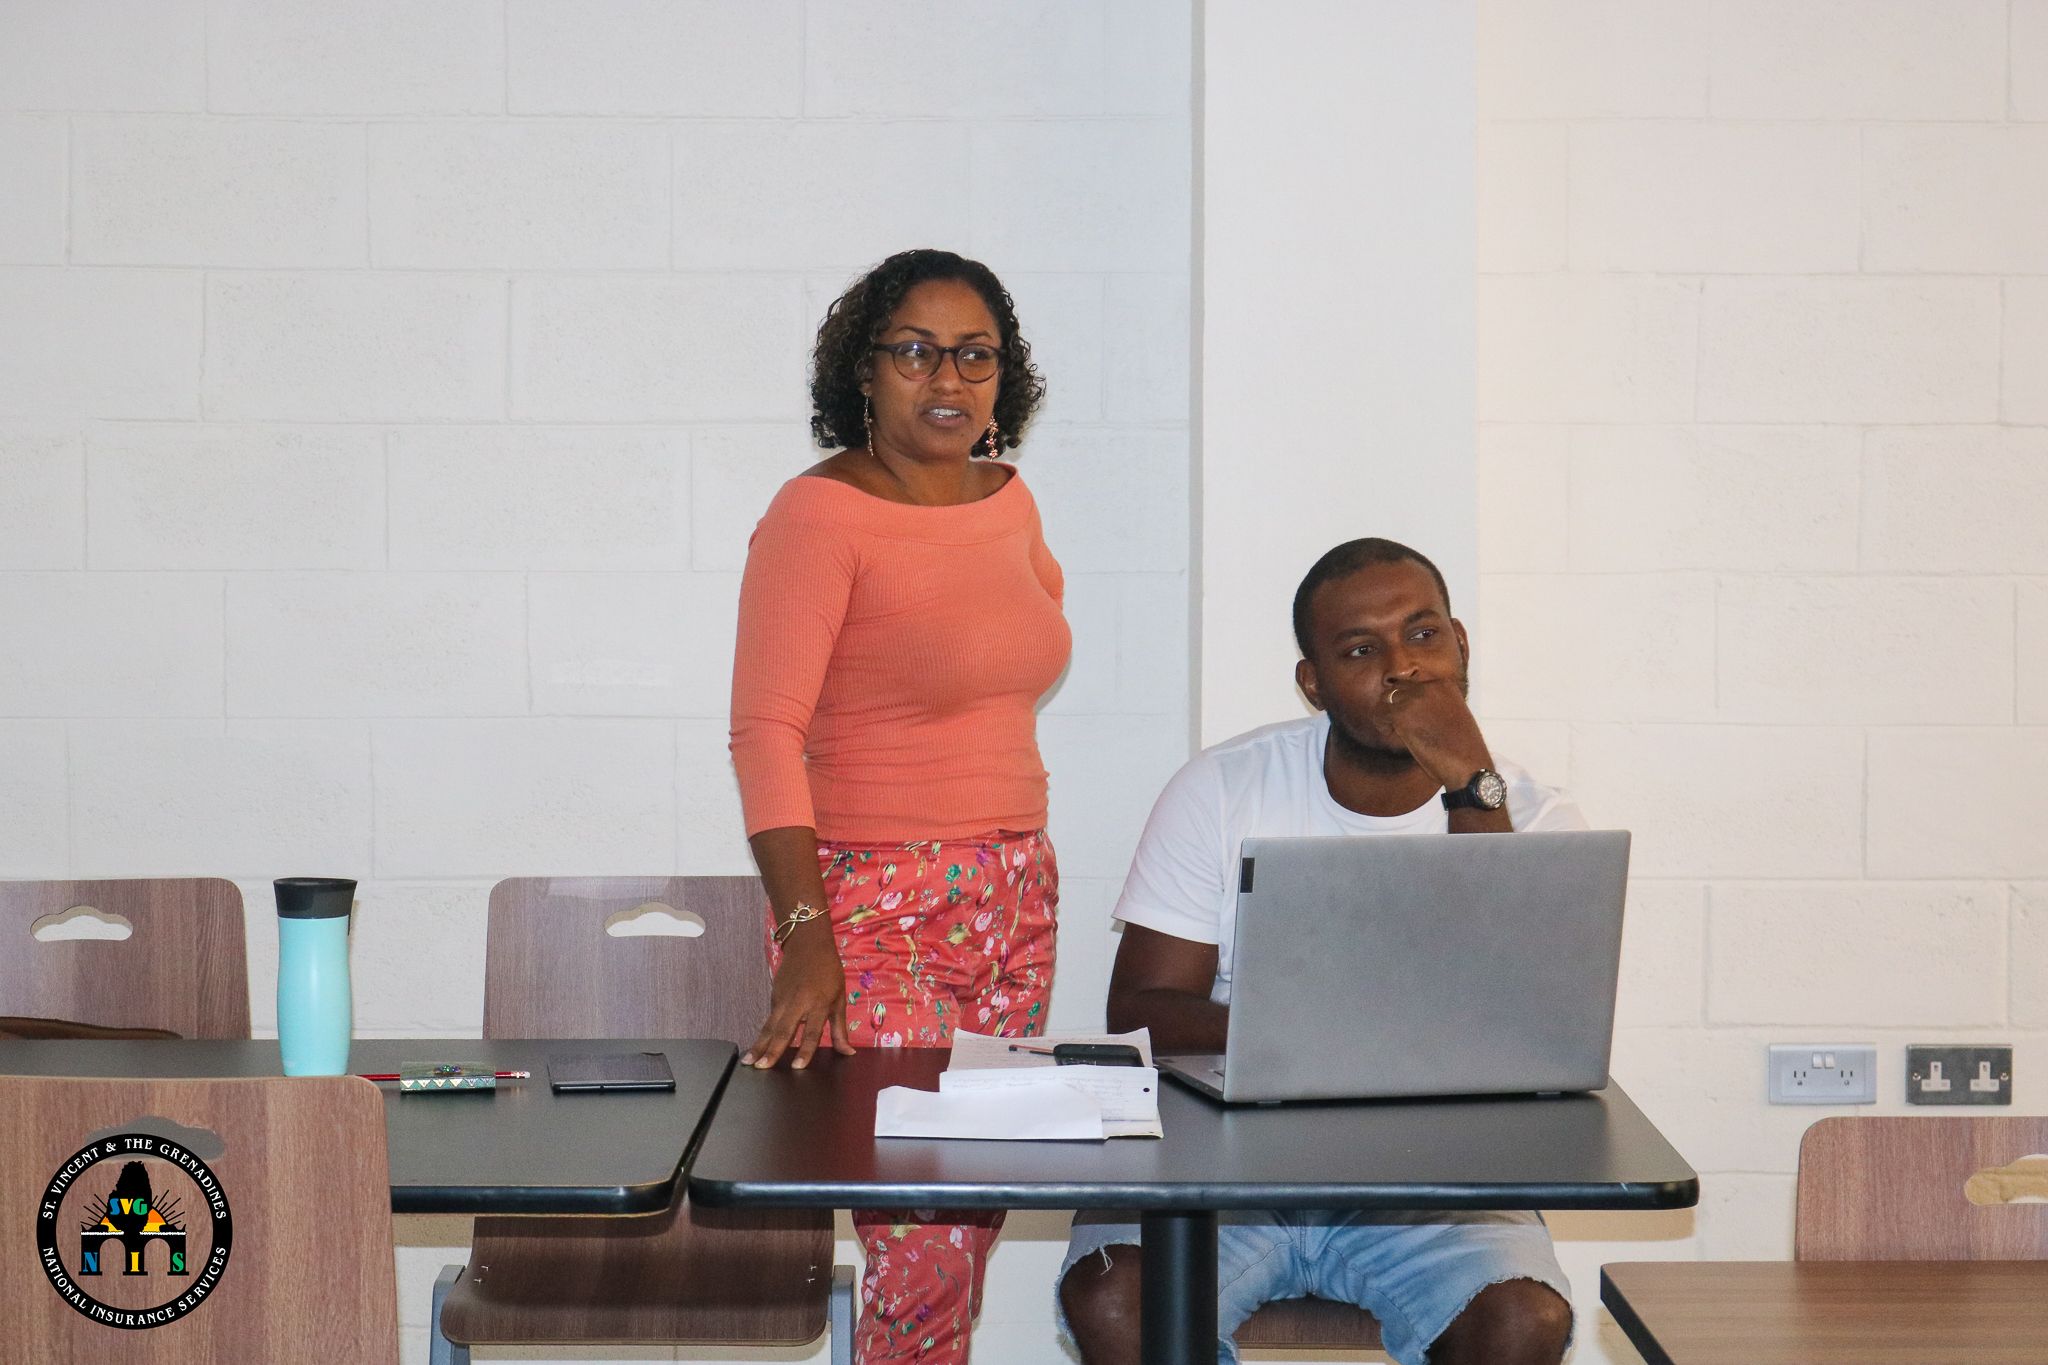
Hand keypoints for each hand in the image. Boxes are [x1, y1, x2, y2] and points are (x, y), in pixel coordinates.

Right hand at [742, 929, 855, 1069]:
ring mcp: (782, 999)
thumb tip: (848, 1053)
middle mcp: (798, 1003)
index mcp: (818, 1003)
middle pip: (783, 1030)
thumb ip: (840, 1029)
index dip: (806, 1050)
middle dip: (772, 1050)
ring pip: (769, 1026)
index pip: (811, 1031)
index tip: (798, 1067)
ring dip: (758, 1044)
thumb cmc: (829, 971)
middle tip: (762, 1068)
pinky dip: (762, 1034)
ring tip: (748, 1062)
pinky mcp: (773, 996)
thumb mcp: (839, 998)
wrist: (808, 944)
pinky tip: (755, 1048)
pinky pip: (769, 1018)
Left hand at [1373, 676, 1492, 791]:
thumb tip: (1413, 706)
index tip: (1412, 718)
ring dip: (1387, 715)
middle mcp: (1430, 686)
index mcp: (1445, 684)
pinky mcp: (1402, 713)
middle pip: (1399, 688)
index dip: (1408, 700)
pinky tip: (1393, 735)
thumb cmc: (1462, 748)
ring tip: (1395, 731)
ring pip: (1386, 698)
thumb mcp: (1454, 714)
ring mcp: (1415, 698)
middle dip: (1397, 706)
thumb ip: (1436, 704)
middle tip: (1402, 726)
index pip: (1415, 683)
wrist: (1468, 766)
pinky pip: (1379, 713)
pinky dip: (1382, 725)